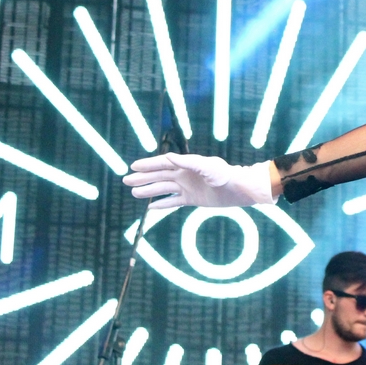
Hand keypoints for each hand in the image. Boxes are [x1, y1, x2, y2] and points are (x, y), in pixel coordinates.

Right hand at [121, 153, 277, 208]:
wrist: (240, 190)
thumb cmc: (226, 176)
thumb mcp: (208, 167)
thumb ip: (189, 162)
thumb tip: (168, 156)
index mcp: (187, 165)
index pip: (163, 164)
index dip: (148, 165)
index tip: (133, 166)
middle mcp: (185, 175)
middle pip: (159, 176)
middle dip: (143, 178)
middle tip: (125, 180)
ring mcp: (188, 187)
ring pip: (163, 189)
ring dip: (149, 191)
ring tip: (133, 193)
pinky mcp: (192, 199)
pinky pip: (173, 202)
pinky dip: (162, 204)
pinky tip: (151, 208)